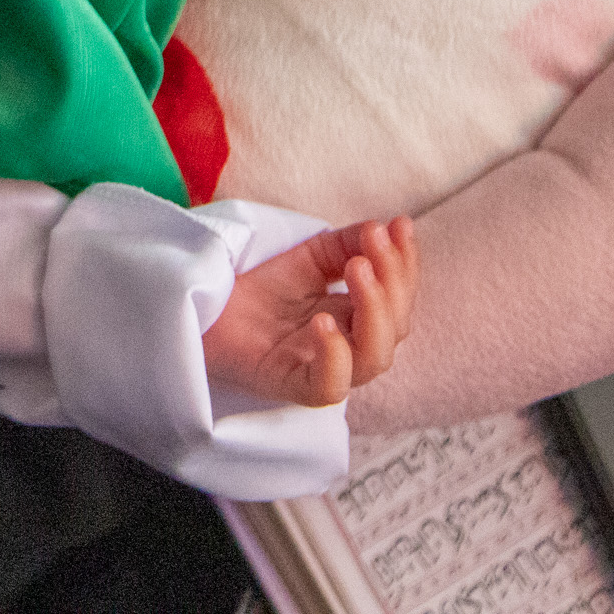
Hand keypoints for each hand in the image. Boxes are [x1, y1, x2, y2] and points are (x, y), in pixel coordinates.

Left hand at [201, 215, 417, 408]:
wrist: (208, 304)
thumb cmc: (261, 286)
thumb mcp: (309, 255)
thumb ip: (347, 244)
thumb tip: (387, 227)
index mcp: (359, 317)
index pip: (400, 297)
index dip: (405, 264)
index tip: (400, 227)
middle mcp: (350, 346)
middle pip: (395, 327)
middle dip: (392, 281)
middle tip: (371, 245)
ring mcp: (323, 367)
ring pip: (373, 358)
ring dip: (374, 310)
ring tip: (356, 269)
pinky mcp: (291, 384)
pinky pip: (329, 386)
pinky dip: (335, 357)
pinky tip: (323, 322)